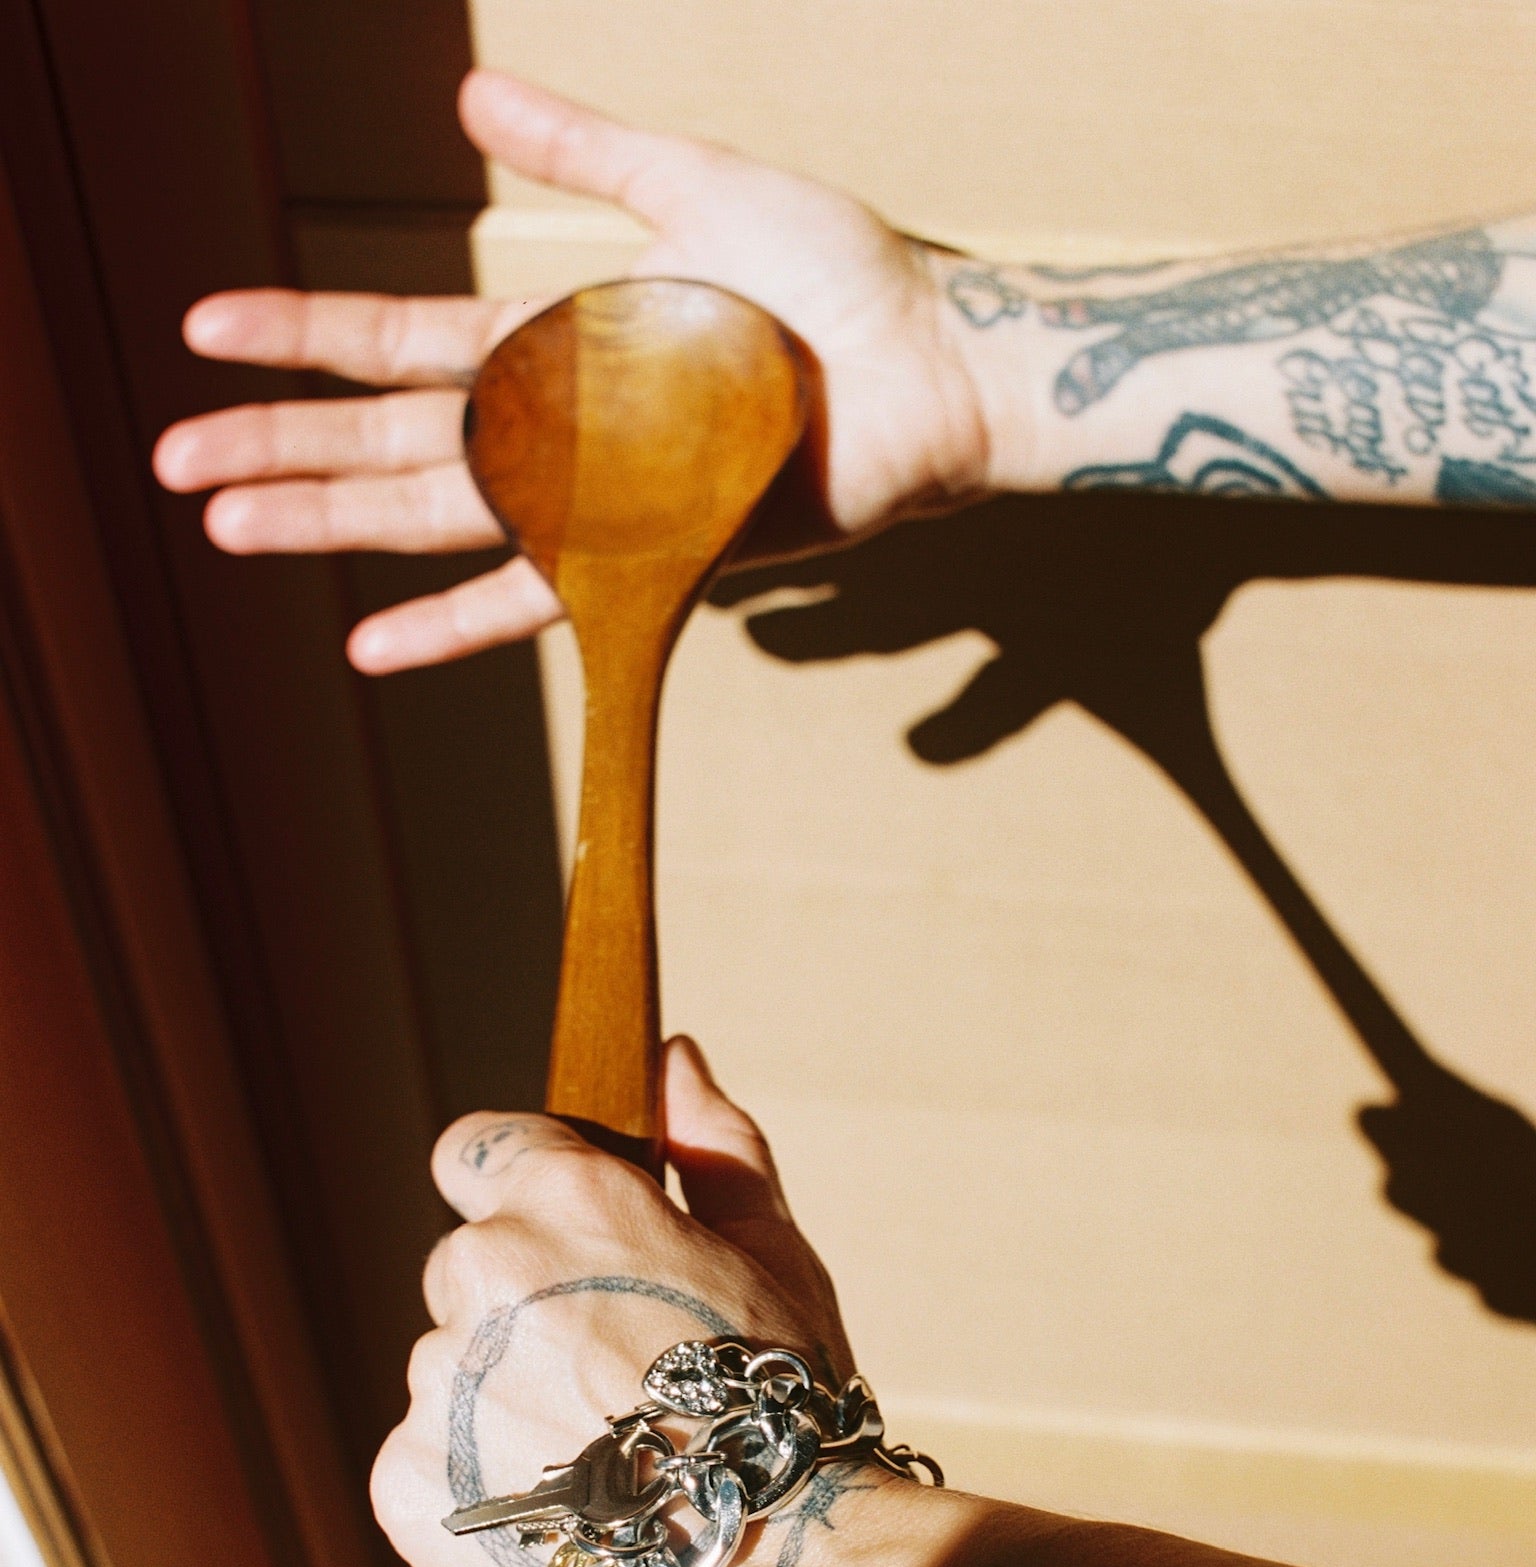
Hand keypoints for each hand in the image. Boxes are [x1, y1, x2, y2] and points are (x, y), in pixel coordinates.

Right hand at [151, 69, 993, 673]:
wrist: (932, 364)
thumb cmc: (835, 275)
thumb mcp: (695, 184)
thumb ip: (582, 153)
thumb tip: (461, 102)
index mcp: (558, 338)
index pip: (401, 339)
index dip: (303, 334)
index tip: (207, 327)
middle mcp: (560, 426)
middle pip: (390, 437)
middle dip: (279, 444)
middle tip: (174, 464)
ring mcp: (597, 498)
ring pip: (434, 515)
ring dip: (328, 521)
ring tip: (229, 528)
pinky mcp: (647, 556)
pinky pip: (535, 599)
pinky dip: (453, 626)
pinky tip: (369, 646)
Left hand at [370, 1038, 927, 1566]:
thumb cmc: (788, 1421)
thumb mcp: (778, 1261)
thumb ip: (712, 1149)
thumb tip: (674, 1059)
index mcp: (564, 1205)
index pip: (477, 1149)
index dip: (521, 1195)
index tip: (568, 1249)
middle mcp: (480, 1277)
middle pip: (468, 1275)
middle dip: (526, 1319)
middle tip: (621, 1392)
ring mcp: (434, 1386)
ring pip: (453, 1382)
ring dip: (507, 1414)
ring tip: (610, 1485)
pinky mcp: (405, 1487)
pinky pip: (431, 1472)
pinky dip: (484, 1497)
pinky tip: (573, 1532)